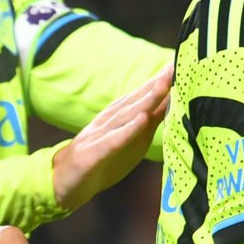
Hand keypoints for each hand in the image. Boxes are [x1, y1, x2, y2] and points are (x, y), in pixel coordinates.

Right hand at [51, 63, 172, 209]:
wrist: (63, 181)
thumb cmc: (102, 158)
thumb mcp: (130, 139)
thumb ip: (150, 120)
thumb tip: (173, 102)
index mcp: (117, 117)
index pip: (142, 96)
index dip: (161, 81)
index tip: (180, 63)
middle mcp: (108, 121)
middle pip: (136, 101)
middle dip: (156, 84)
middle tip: (175, 67)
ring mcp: (98, 136)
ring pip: (125, 116)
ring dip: (145, 100)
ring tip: (163, 85)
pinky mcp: (92, 155)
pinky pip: (112, 142)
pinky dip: (127, 131)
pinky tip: (141, 120)